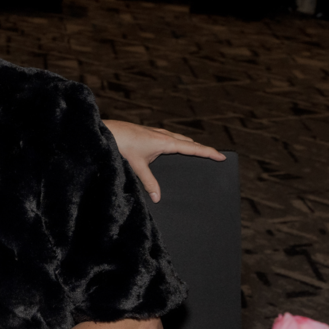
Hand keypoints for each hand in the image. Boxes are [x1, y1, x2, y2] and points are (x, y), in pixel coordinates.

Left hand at [103, 120, 225, 202]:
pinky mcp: (148, 132)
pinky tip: (172, 149)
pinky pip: (168, 138)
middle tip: (214, 156)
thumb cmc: (121, 144)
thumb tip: (158, 198)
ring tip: (198, 152)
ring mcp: (156, 132)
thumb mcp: (137, 166)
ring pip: (178, 138)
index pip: (193, 148)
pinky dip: (176, 143)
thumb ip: (149, 183)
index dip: (208, 152)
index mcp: (165, 142)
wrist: (107, 131)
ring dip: (189, 145)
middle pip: (188, 142)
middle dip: (201, 149)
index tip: (222, 156)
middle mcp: (163, 135)